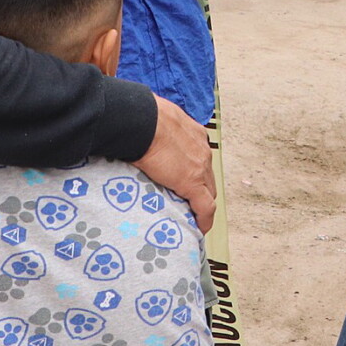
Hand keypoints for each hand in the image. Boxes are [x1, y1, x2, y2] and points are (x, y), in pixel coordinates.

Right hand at [134, 96, 214, 232]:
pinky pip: (205, 207)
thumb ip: (154, 130)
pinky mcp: (193, 184)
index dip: (194, 171)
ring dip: (201, 203)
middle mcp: (201, 150)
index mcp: (192, 134)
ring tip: (192, 215)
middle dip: (201, 189)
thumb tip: (137, 133)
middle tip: (189, 201)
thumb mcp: (154, 120)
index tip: (185, 179)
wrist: (141, 122)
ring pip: (208, 191)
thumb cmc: (140, 117)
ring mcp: (200, 168)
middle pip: (207, 176)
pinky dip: (204, 219)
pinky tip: (199, 228)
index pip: (198, 157)